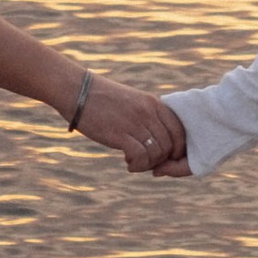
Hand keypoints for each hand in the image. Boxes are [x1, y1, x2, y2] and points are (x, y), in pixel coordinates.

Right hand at [72, 79, 189, 173]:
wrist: (78, 91)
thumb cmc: (103, 98)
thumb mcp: (133, 101)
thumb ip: (148, 116)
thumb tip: (157, 139)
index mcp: (153, 103)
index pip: (179, 130)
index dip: (178, 148)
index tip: (167, 157)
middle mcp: (148, 112)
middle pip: (169, 145)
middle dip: (161, 160)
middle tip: (147, 163)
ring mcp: (135, 122)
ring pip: (157, 153)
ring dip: (148, 164)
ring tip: (134, 163)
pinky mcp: (120, 134)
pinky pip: (141, 157)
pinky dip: (138, 165)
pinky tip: (128, 164)